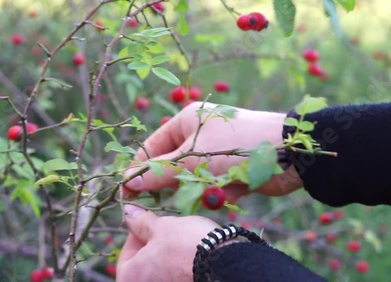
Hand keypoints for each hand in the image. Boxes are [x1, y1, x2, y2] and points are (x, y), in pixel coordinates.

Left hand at [117, 205, 219, 281]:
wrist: (225, 266)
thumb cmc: (187, 246)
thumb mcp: (162, 227)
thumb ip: (141, 222)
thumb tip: (128, 212)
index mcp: (129, 277)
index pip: (128, 250)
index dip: (140, 231)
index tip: (152, 221)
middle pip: (144, 263)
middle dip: (155, 245)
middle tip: (169, 230)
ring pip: (161, 270)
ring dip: (169, 255)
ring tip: (183, 241)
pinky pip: (176, 276)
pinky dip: (181, 266)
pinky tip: (192, 255)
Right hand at [124, 102, 301, 202]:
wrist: (290, 152)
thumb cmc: (236, 146)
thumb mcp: (192, 159)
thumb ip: (160, 172)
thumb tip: (129, 182)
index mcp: (186, 121)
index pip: (152, 146)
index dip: (139, 169)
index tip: (127, 192)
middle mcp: (199, 134)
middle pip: (172, 164)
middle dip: (174, 182)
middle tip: (168, 197)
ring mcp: (216, 152)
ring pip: (193, 178)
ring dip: (200, 188)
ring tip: (213, 189)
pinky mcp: (231, 169)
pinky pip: (213, 185)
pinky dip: (220, 191)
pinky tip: (234, 188)